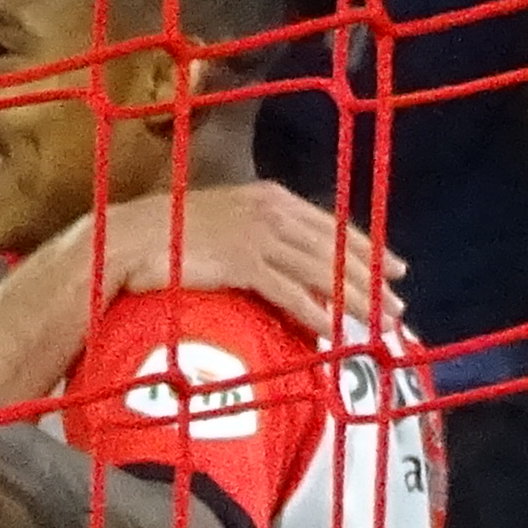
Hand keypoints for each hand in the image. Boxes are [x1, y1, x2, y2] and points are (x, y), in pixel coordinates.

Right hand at [82, 175, 401, 341]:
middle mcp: (271, 211)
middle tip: (399, 302)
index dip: (365, 249)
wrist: (128, 239)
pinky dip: (311, 311)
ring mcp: (257, 236)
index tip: (393, 268)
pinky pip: (287, 291)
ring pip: (320, 270)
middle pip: (334, 247)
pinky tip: (330, 330)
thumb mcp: (227, 225)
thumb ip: (262, 237)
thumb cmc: (172, 235)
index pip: (331, 225)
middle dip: (372, 276)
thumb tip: (289, 266)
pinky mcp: (241, 262)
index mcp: (270, 197)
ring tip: (377, 322)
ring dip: (353, 298)